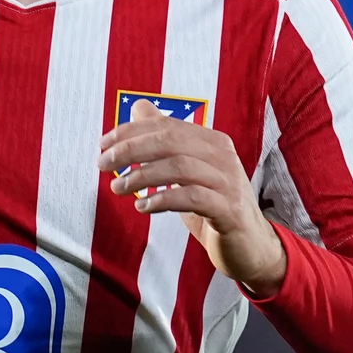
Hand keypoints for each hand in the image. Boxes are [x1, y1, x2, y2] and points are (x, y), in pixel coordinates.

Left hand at [98, 98, 287, 296]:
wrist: (250, 245)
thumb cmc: (213, 205)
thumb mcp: (187, 171)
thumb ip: (165, 141)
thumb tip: (139, 108)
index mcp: (212, 141)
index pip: (166, 126)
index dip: (131, 132)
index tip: (104, 145)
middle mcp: (223, 156)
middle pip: (171, 141)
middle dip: (131, 149)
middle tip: (103, 163)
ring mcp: (228, 182)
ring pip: (180, 167)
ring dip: (142, 176)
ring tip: (118, 188)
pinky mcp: (229, 210)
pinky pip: (192, 197)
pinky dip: (163, 199)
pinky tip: (142, 206)